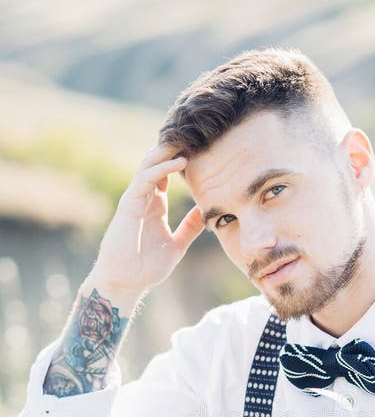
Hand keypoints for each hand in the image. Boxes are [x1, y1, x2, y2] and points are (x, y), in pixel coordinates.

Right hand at [93, 144, 204, 295]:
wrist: (126, 282)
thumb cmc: (147, 267)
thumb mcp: (177, 245)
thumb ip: (189, 228)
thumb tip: (205, 212)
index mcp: (155, 205)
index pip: (167, 174)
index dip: (182, 160)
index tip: (202, 148)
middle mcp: (145, 198)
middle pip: (158, 164)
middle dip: (174, 149)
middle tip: (197, 134)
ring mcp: (136, 199)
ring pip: (150, 165)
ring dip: (169, 151)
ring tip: (190, 139)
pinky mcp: (129, 204)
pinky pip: (145, 180)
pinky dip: (161, 169)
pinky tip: (179, 162)